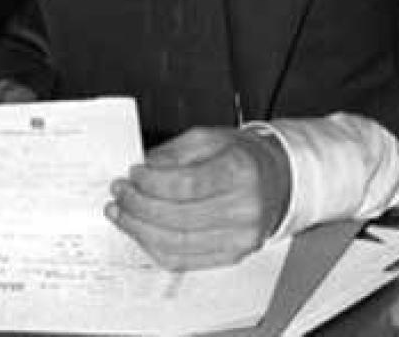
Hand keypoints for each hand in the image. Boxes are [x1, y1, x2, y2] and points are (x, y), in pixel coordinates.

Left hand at [105, 127, 291, 269]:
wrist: (278, 181)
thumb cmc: (244, 159)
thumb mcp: (211, 138)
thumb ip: (174, 152)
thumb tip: (142, 171)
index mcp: (241, 172)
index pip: (185, 185)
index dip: (150, 182)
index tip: (132, 174)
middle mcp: (245, 208)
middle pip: (176, 217)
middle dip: (137, 206)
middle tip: (120, 193)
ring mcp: (240, 238)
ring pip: (174, 243)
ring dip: (138, 229)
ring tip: (122, 213)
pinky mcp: (231, 256)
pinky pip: (181, 260)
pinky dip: (153, 247)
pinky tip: (141, 231)